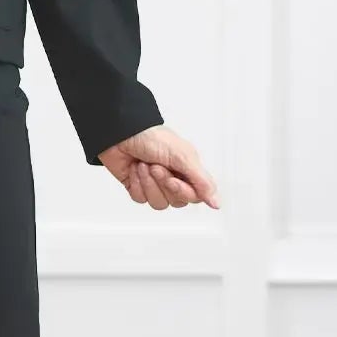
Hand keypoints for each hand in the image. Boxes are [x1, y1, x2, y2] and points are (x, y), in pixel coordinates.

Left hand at [98, 125, 219, 208]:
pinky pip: (140, 199)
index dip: (183, 192)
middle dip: (163, 184)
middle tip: (156, 166)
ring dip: (149, 183)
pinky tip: (134, 170)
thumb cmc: (151, 136)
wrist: (120, 132)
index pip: (195, 196)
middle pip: (176, 201)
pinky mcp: (137, 187)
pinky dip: (136, 184)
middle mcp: (173, 178)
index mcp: (188, 169)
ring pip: (158, 203)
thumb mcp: (183, 157)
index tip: (173, 180)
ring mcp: (155, 184)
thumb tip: (216, 203)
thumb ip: (202, 182)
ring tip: (144, 165)